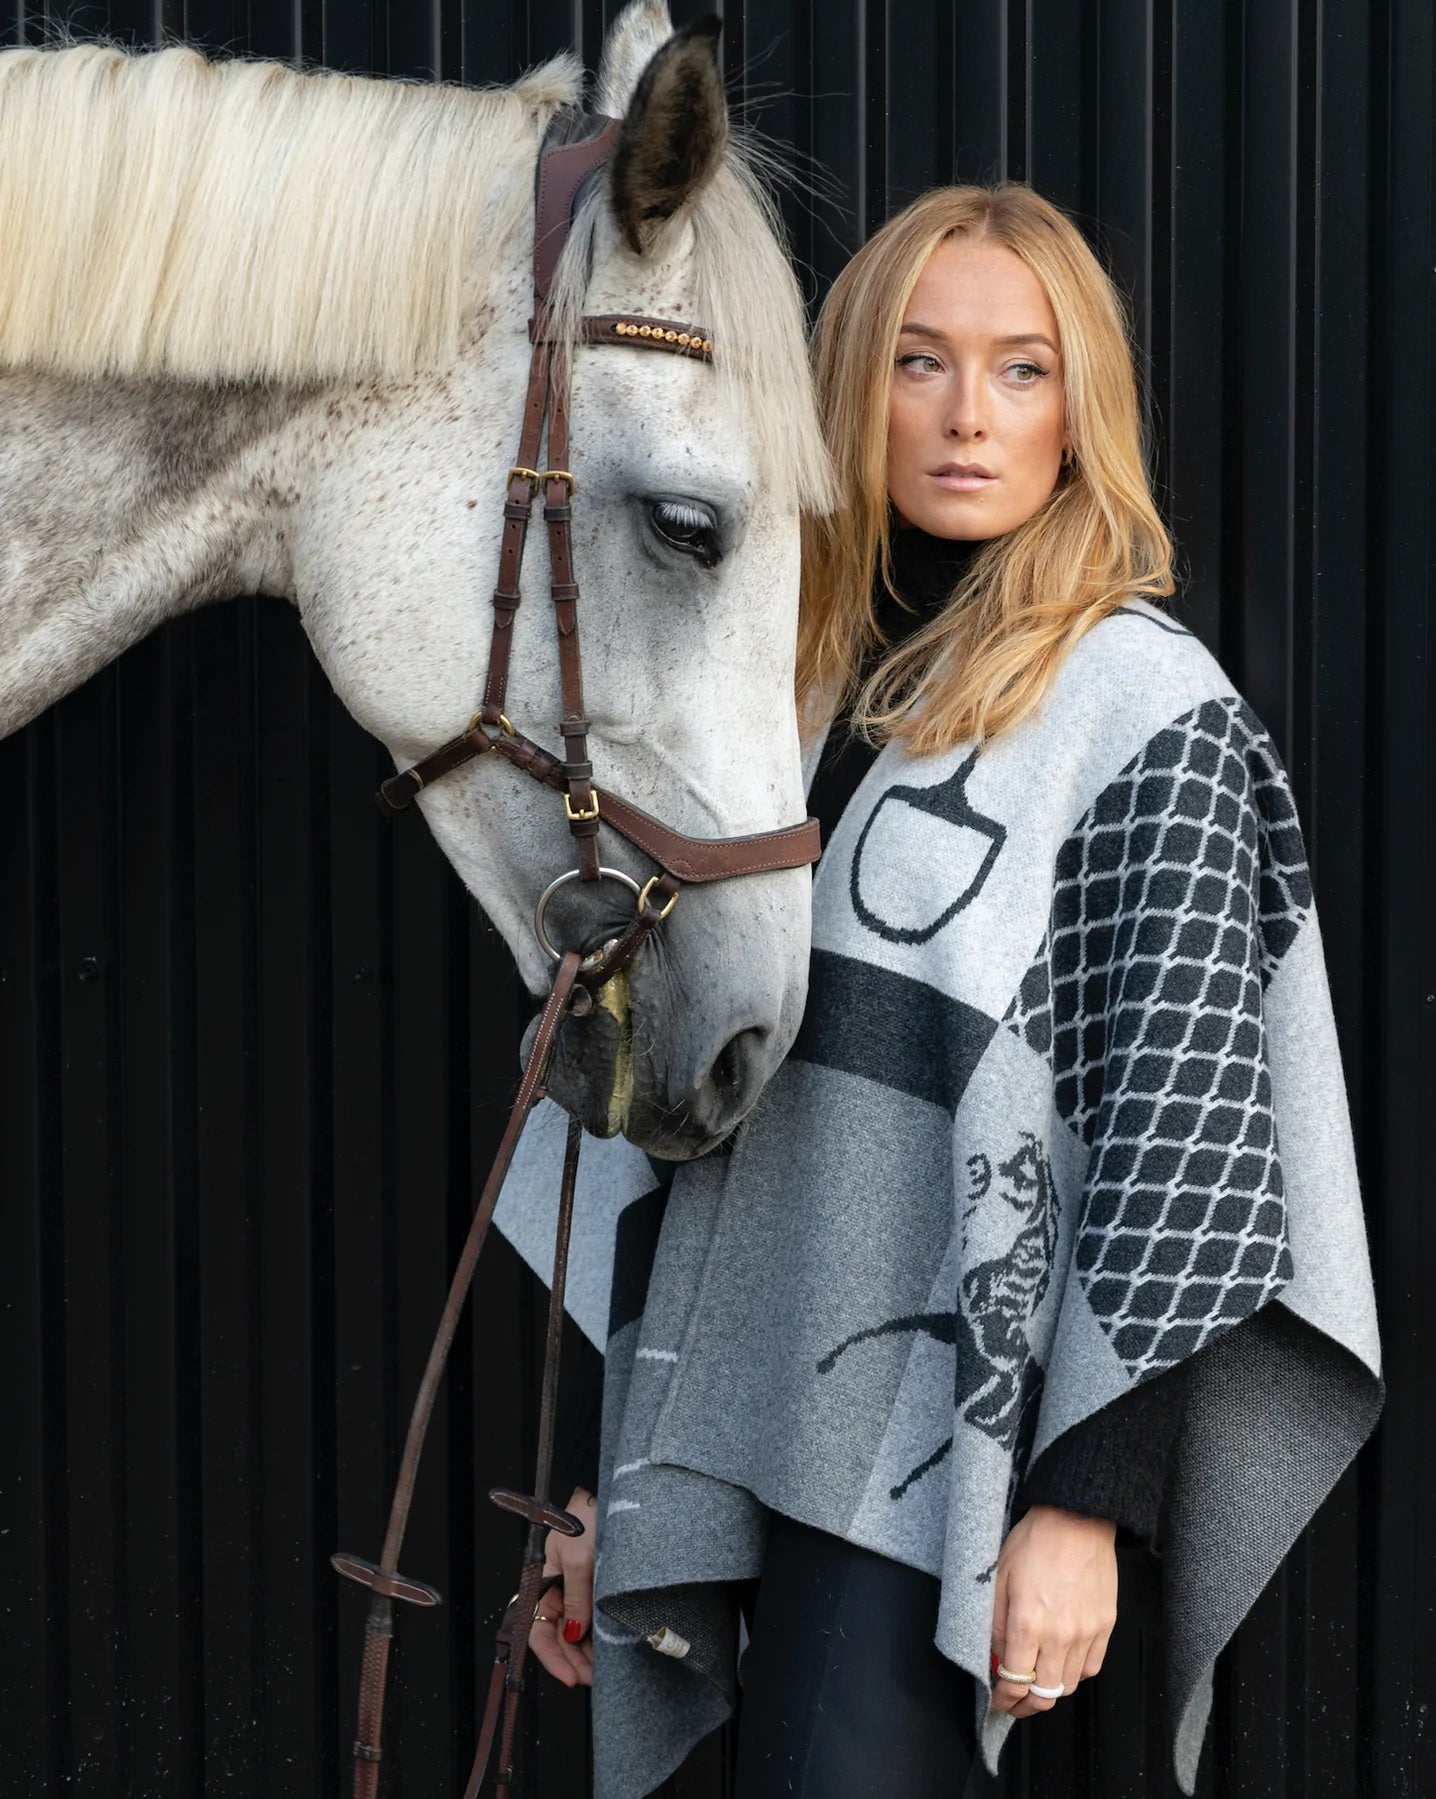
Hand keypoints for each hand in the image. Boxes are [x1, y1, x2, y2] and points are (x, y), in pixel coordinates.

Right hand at [528, 1486, 596, 1687]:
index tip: (570, 1679)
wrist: (606, 1492)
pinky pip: (593, 1619)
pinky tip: (608, 1649)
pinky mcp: (595, 1586)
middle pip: (559, 1637)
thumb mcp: (579, 1559)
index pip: (538, 1631)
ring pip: (576, 1633)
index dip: (552, 1658)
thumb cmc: (586, 1519)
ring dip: (587, 1654)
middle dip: (574, 1661)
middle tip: (593, 1679)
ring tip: (603, 1670)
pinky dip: (598, 1637)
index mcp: (543, 1583)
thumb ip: (576, 1598)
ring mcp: (577, 1589)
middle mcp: (557, 1590)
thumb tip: (572, 1635)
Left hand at [988, 1503, 1116, 1718]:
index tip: (998, 1701)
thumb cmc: (1036, 1540)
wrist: (1076, 1518)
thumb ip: (996, 1623)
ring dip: (1050, 1691)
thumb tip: (995, 1655)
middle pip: (1044, 1695)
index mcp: (1028, 1623)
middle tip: (1014, 1703)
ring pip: (1069, 1686)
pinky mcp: (1105, 1626)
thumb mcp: (999, 1576)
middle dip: (1025, 1706)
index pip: (1015, 1682)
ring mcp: (1087, 1633)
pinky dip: (1076, 1673)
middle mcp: (1060, 1635)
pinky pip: (1092, 1667)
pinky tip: (1063, 1663)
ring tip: (1038, 1683)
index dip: (1004, 1699)